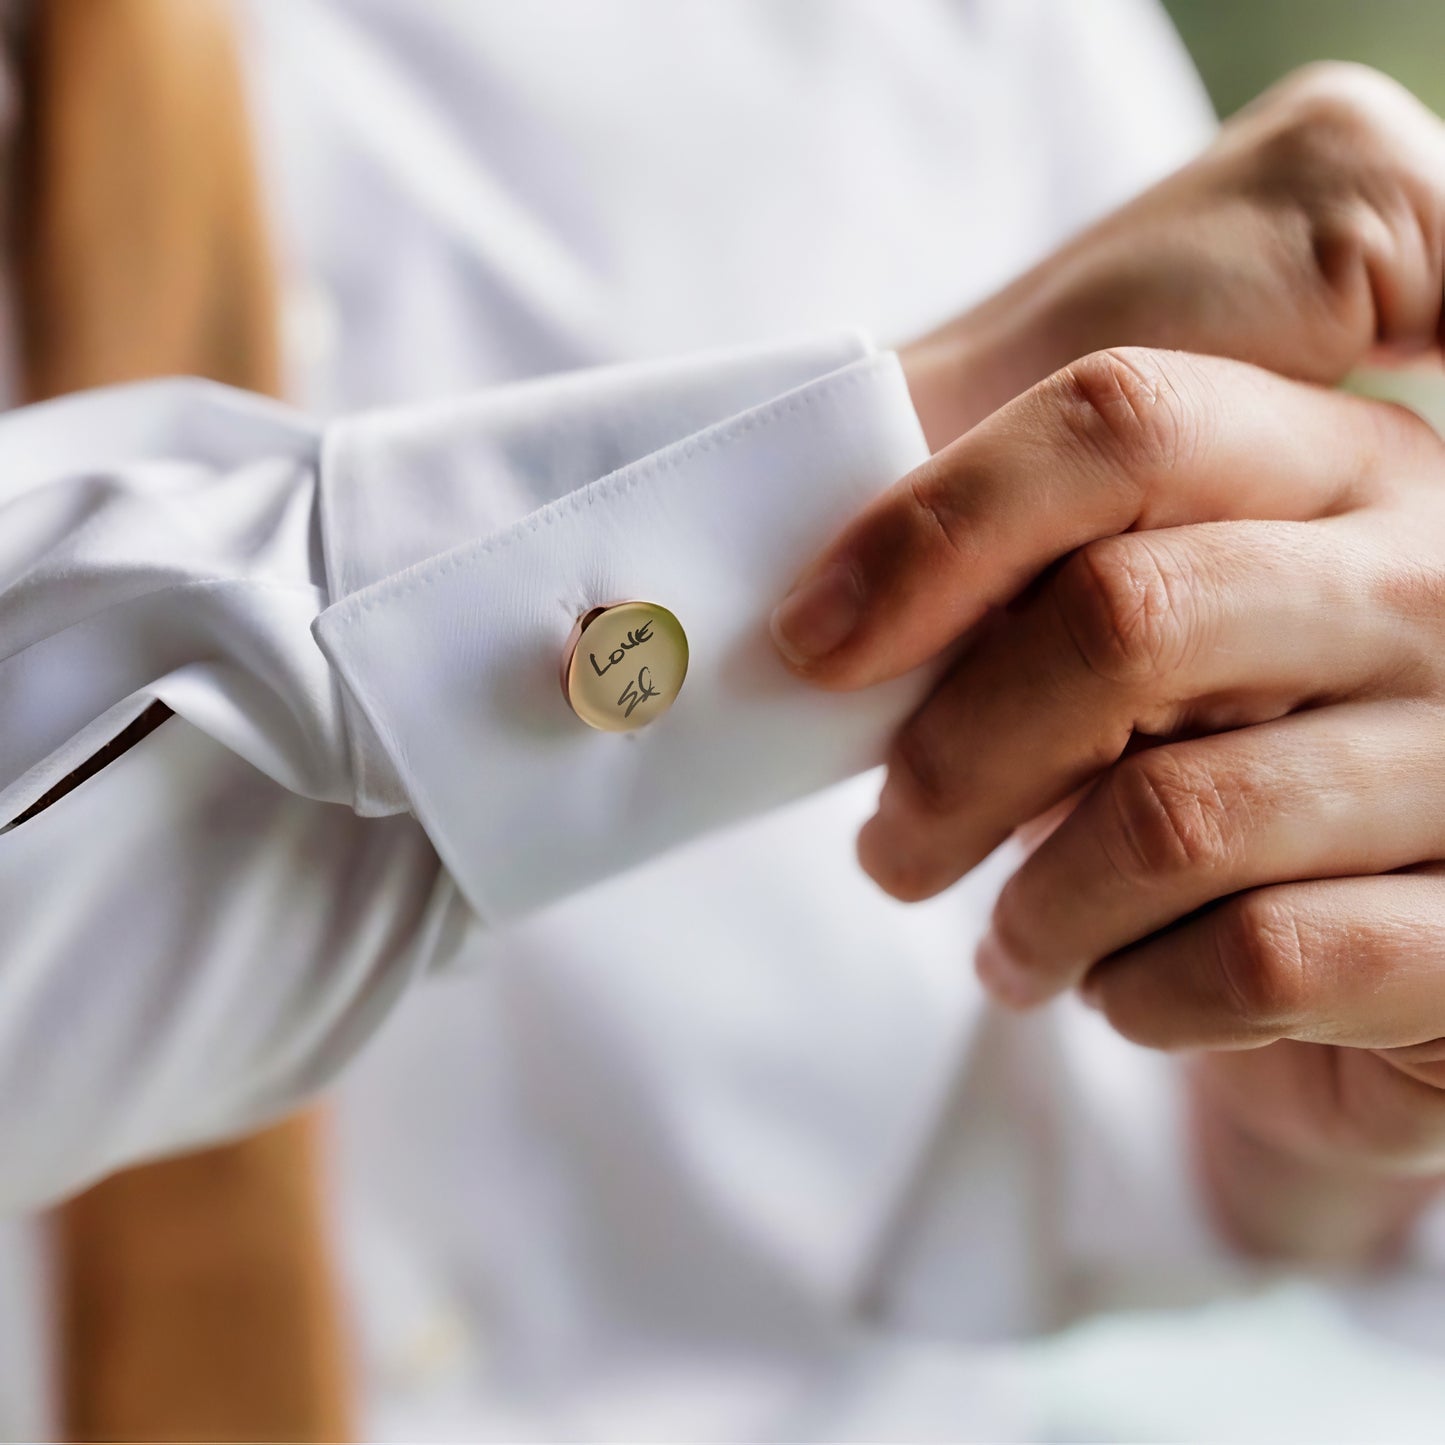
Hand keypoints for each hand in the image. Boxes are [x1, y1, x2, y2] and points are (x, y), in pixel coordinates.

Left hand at [771, 63, 1444, 1264]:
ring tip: (980, 933)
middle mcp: (1439, 569)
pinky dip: (1131, 992)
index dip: (937, 521)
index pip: (1119, 418)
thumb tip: (771, 596)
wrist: (1414, 939)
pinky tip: (1108, 996)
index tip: (812, 647)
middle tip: (881, 839)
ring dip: (1026, 894)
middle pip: (1121, 606)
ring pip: (1174, 805)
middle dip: (953, 741)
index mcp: (1348, 450)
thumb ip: (1045, 548)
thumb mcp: (1161, 613)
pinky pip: (1252, 956)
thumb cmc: (1254, 742)